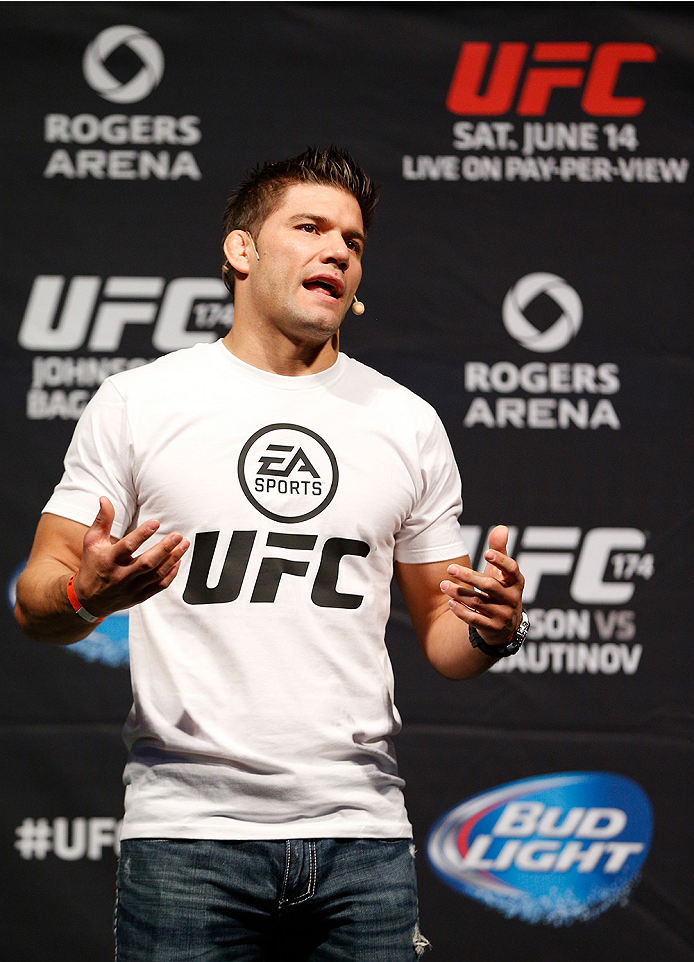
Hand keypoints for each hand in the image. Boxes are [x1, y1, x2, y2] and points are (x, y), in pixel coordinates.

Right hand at [72, 497, 189, 616]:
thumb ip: (102, 520)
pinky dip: (171, 574)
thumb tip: (105, 499)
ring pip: (156, 574)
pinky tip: (178, 561)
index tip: (156, 522)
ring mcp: (131, 588)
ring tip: (184, 544)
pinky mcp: (140, 596)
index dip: (142, 534)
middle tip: (177, 536)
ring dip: (172, 559)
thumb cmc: (93, 565)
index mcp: (109, 560)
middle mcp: (121, 576)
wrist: (89, 599)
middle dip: (164, 549)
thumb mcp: (92, 541)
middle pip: (147, 563)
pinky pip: (159, 586)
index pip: (128, 547)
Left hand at [439, 525, 523, 648]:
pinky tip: (450, 602)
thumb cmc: (500, 590)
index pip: (512, 569)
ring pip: (479, 602)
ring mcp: (503, 615)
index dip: (501, 561)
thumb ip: (500, 550)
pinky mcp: (492, 628)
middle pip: (490, 586)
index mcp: (516, 582)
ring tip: (443, 585)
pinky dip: (462, 611)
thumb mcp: (501, 572)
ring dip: (459, 593)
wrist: (505, 626)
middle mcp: (512, 599)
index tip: (486, 553)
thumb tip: (501, 528)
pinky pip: (475, 620)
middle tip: (450, 568)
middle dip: (469, 577)